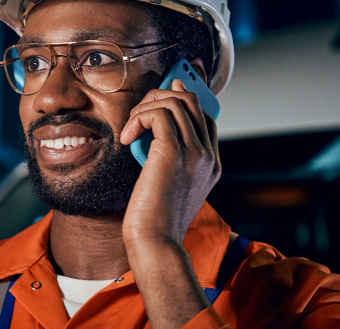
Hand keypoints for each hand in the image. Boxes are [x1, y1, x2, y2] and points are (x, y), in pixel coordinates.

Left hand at [119, 79, 220, 245]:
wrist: (156, 242)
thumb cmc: (155, 218)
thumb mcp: (168, 184)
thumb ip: (169, 159)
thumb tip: (154, 128)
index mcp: (211, 165)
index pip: (205, 117)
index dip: (182, 101)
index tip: (161, 96)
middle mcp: (208, 156)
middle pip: (192, 101)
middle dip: (161, 97)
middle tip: (139, 114)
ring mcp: (194, 153)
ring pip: (176, 101)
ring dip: (146, 106)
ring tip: (131, 128)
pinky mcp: (173, 153)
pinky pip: (159, 113)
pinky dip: (139, 117)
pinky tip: (128, 137)